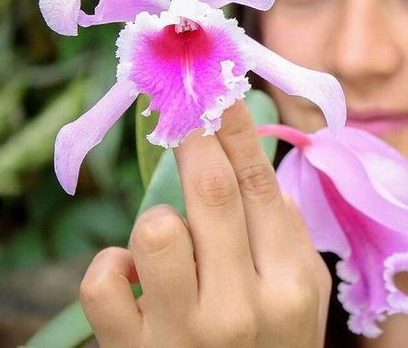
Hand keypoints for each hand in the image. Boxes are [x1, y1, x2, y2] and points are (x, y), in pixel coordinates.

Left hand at [79, 100, 331, 346]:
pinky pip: (103, 280)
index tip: (217, 84)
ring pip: (154, 228)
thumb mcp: (304, 295)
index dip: (235, 125)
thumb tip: (250, 161)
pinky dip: (111, 267)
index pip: (259, 182)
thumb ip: (284, 232)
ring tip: (169, 238)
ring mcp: (187, 332)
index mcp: (290, 282)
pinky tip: (133, 280)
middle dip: (191, 135)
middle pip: (209, 188)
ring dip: (157, 219)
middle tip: (181, 108)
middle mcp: (242, 305)